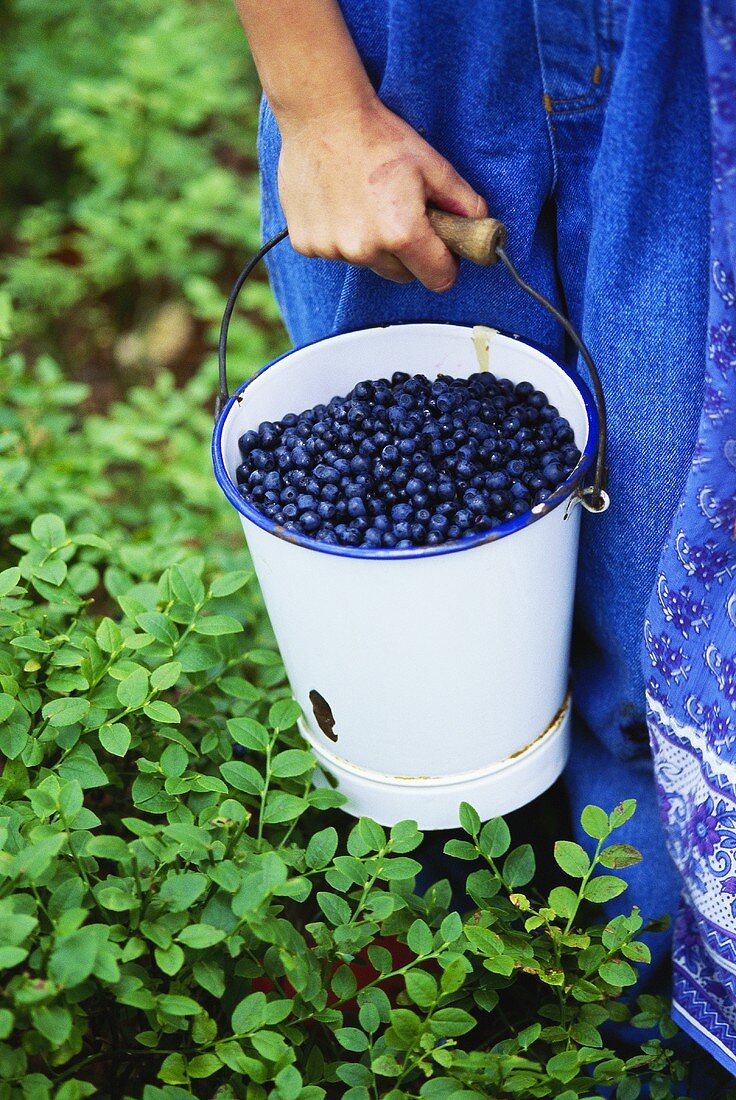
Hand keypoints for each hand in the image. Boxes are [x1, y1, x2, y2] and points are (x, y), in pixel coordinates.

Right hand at [276, 94, 486, 291]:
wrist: (321, 114)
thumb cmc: (378, 136)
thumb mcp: (431, 164)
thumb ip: (462, 202)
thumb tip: (481, 224)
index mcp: (402, 233)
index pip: (438, 279)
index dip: (445, 264)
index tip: (441, 249)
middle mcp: (365, 250)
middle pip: (401, 275)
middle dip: (407, 253)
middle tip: (399, 213)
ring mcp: (331, 249)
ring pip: (367, 263)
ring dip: (371, 243)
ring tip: (364, 201)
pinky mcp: (305, 244)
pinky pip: (334, 253)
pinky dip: (339, 236)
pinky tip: (337, 202)